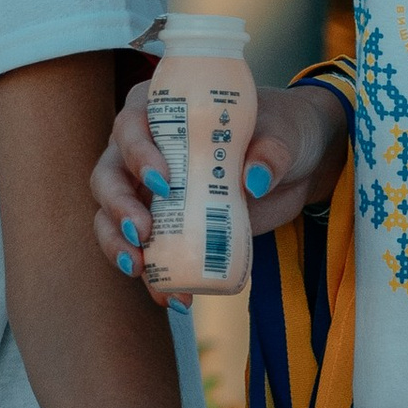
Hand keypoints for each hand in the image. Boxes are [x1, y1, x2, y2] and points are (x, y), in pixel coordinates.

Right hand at [92, 79, 348, 303]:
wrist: (299, 168)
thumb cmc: (284, 132)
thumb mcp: (284, 134)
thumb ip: (271, 151)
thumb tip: (255, 180)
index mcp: (163, 111)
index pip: (131, 125)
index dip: (137, 153)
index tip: (163, 182)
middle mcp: (144, 149)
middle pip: (109, 175)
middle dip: (118, 206)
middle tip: (142, 232)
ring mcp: (149, 191)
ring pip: (111, 216)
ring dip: (117, 243)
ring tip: (140, 269)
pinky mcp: (167, 226)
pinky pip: (145, 252)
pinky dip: (154, 277)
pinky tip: (170, 297)